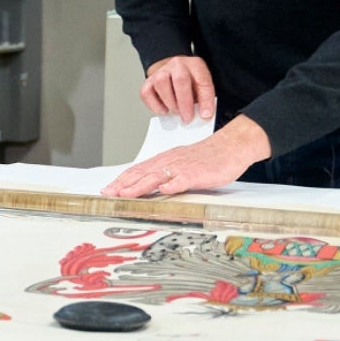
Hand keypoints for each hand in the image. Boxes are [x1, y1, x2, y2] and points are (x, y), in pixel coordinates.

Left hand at [102, 117, 272, 197]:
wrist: (231, 146)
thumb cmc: (207, 157)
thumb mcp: (181, 164)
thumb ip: (165, 174)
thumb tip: (149, 187)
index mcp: (165, 160)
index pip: (138, 170)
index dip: (122, 180)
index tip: (108, 190)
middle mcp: (170, 162)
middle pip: (143, 173)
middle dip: (123, 184)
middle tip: (107, 194)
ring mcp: (184, 167)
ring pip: (158, 176)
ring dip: (140, 185)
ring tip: (125, 194)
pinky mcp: (199, 173)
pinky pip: (184, 179)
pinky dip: (173, 184)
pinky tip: (164, 189)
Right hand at [140, 55, 214, 121]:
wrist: (172, 73)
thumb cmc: (189, 82)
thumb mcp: (202, 86)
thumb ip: (204, 99)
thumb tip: (203, 115)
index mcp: (195, 65)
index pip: (202, 81)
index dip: (205, 100)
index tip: (205, 115)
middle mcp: (177, 65)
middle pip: (180, 80)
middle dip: (184, 103)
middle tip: (187, 118)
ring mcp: (160, 72)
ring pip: (161, 83)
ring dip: (170, 103)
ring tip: (176, 112)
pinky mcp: (148, 82)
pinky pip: (147, 93)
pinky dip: (155, 105)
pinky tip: (164, 110)